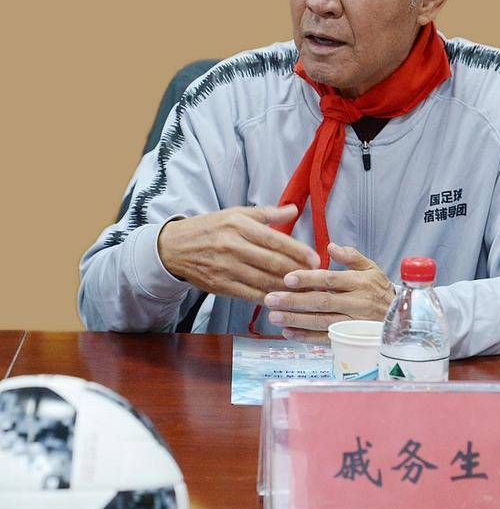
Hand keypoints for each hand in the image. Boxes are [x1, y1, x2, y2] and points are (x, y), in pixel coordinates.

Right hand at [157, 204, 319, 303]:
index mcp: (238, 225)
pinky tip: (281, 300)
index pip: (275, 240)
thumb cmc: (210, 228)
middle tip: (315, 277)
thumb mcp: (236, 214)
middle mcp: (231, 245)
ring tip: (304, 290)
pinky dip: (267, 298)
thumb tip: (294, 209)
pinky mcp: (219, 285)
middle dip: (297, 271)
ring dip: (286, 288)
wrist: (174, 247)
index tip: (315, 259)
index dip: (298, 251)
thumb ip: (267, 214)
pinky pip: (249, 294)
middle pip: (272, 262)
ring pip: (263, 281)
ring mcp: (225, 267)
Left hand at [264, 242, 394, 342]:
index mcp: (360, 283)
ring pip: (322, 322)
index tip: (287, 278)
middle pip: (322, 302)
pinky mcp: (352, 339)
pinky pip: (327, 339)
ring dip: (296, 320)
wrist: (403, 320)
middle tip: (271, 299)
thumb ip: (351, 257)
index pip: (330, 279)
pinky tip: (289, 333)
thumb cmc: (381, 292)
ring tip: (274, 316)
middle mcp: (357, 303)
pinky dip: (307, 337)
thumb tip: (331, 246)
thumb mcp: (372, 269)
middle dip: (294, 301)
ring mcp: (354, 324)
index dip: (308, 278)